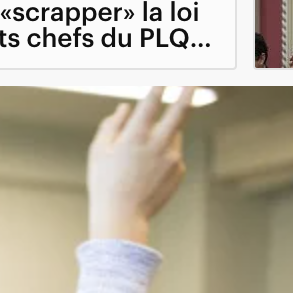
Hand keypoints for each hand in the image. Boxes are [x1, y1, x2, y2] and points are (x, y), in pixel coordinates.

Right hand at [87, 86, 191, 245]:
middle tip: (194, 80)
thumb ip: (111, 125)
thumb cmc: (104, 183)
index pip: (151, 102)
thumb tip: (125, 107)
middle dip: (188, 92)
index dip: (159, 86)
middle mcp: (158, 144)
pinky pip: (172, 154)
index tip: (165, 76)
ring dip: (164, 133)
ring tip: (141, 157)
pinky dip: (162, 156)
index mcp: (135, 137)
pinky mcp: (179, 170)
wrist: (122, 217)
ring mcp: (172, 157)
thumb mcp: (98, 152)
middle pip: (180, 110)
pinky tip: (146, 174)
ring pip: (174, 134)